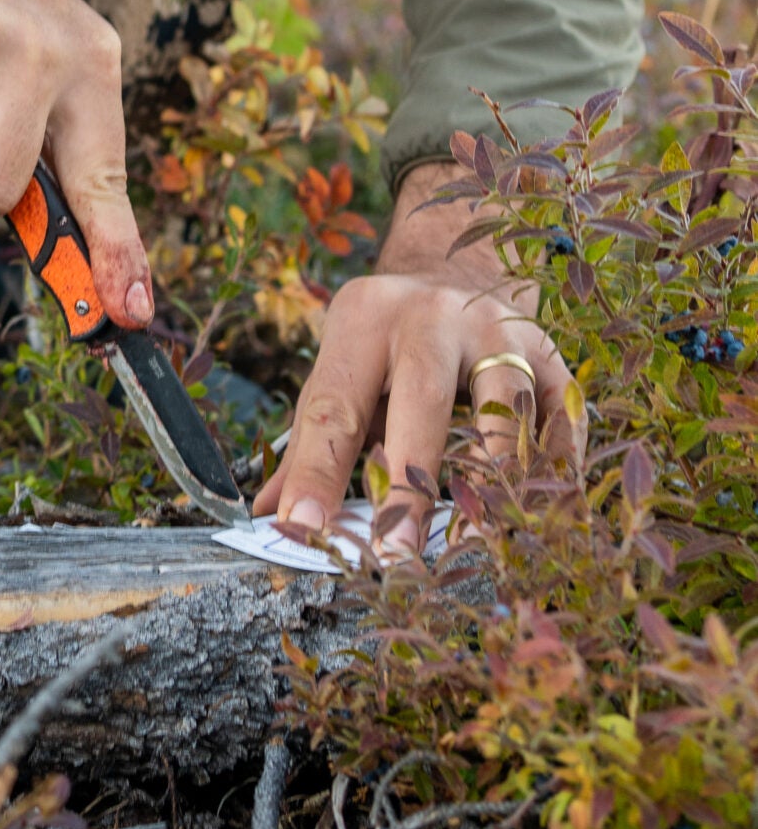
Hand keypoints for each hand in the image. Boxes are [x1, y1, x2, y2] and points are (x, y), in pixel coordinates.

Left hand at [250, 161, 573, 553]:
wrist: (458, 273)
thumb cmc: (388, 345)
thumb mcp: (342, 373)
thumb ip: (309, 444)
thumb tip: (269, 517)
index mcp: (364, 319)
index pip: (333, 404)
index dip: (316, 473)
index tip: (301, 530)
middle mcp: (431, 315)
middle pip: (422, 399)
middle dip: (409, 482)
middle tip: (396, 556)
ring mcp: (497, 329)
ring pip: (503, 404)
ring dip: (491, 479)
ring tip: (475, 544)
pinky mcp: (549, 351)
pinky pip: (559, 413)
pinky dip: (554, 464)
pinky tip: (537, 513)